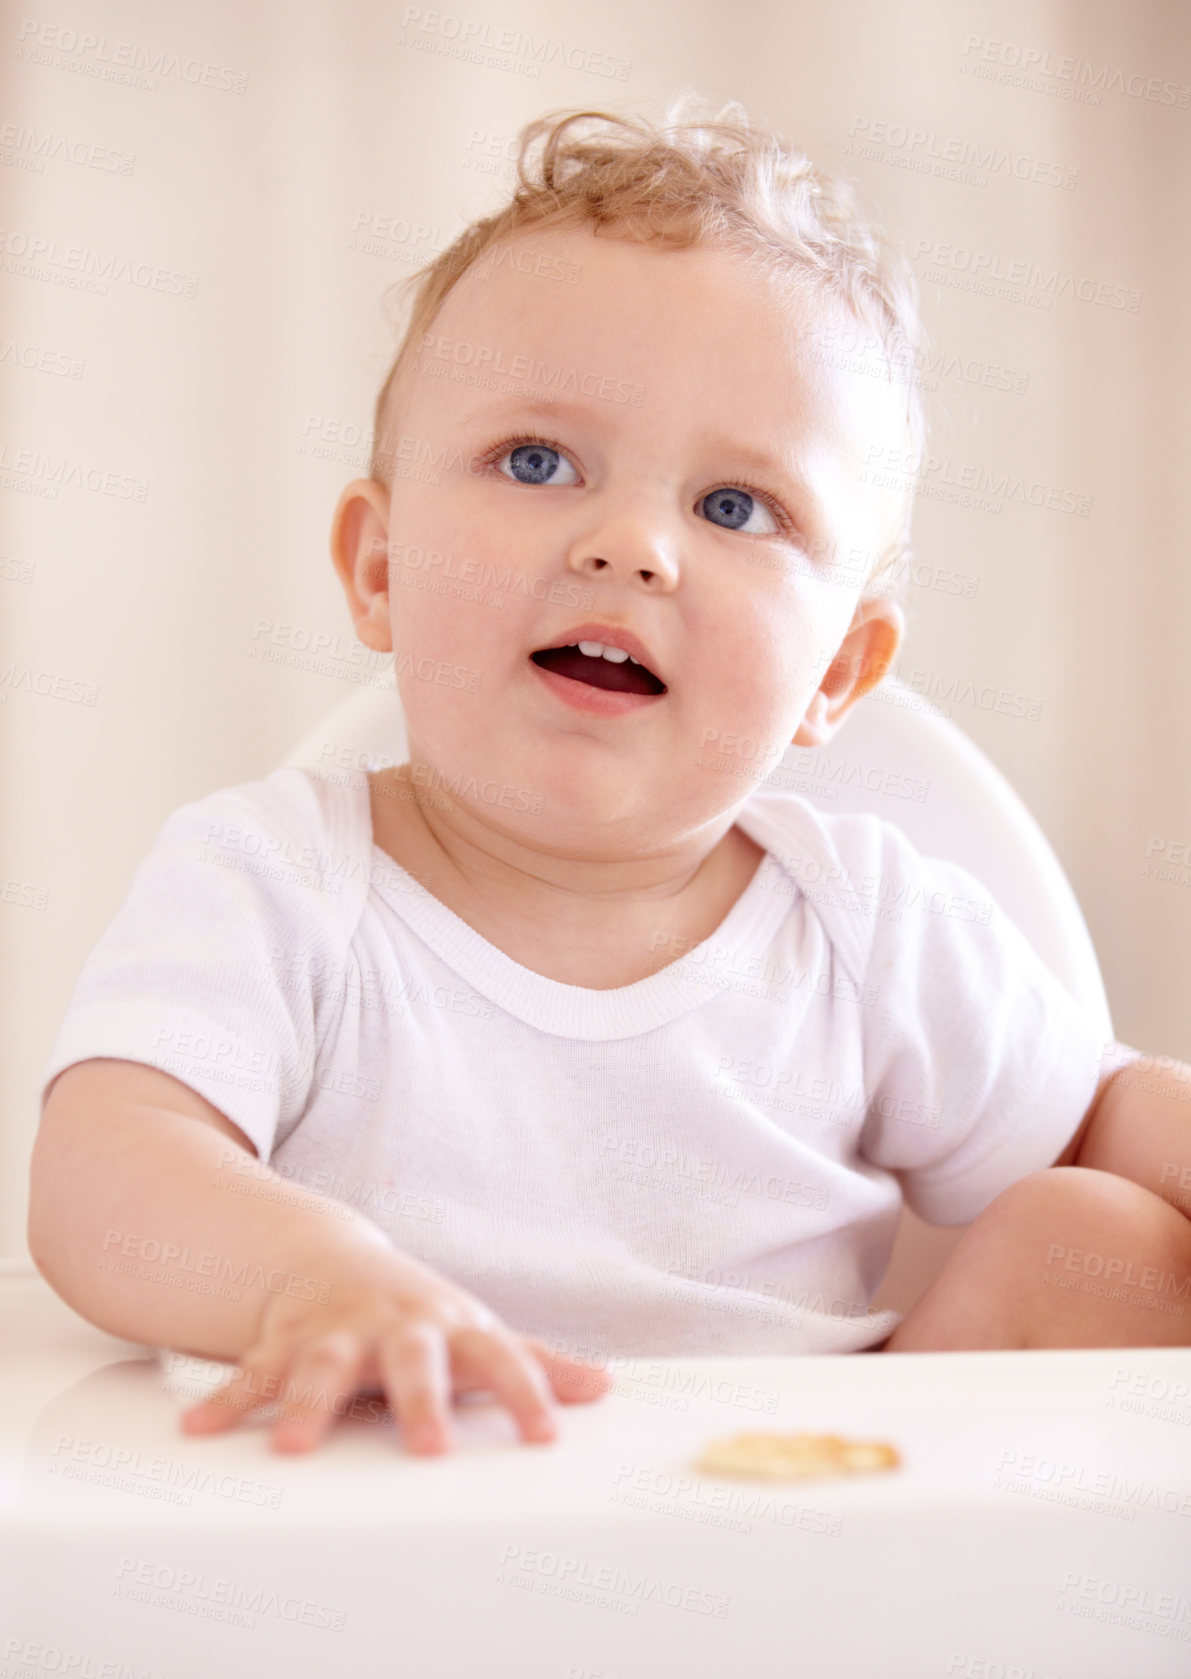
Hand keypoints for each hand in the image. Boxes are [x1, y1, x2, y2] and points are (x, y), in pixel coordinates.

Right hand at [178, 1242, 612, 1453]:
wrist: (332, 1262)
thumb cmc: (418, 1315)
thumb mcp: (476, 1334)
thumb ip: (534, 1364)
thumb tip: (601, 1387)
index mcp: (451, 1330)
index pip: (500, 1360)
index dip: (527, 1394)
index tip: (547, 1436)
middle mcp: (396, 1328)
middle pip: (413, 1361)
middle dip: (420, 1402)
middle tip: (429, 1449)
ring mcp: (338, 1333)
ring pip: (324, 1365)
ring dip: (309, 1404)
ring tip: (296, 1447)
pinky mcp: (285, 1342)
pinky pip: (254, 1372)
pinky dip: (229, 1400)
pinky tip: (201, 1430)